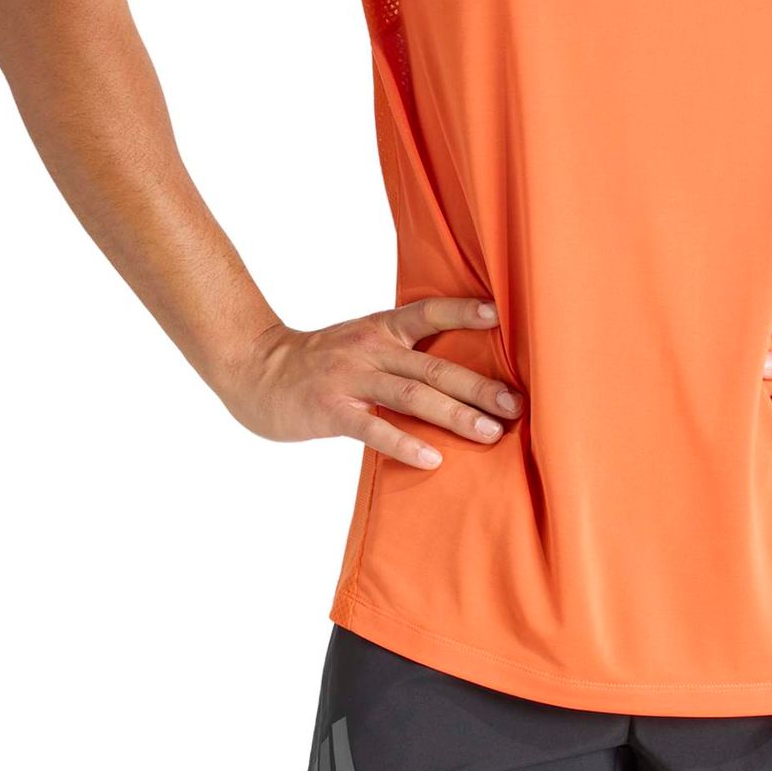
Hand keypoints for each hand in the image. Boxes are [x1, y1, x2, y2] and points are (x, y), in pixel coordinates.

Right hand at [220, 296, 522, 467]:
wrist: (256, 370)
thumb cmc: (321, 362)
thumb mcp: (362, 342)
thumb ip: (402, 351)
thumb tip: (460, 372)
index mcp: (382, 328)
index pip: (429, 312)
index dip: (463, 311)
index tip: (501, 316)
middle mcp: (370, 348)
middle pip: (433, 365)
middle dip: (478, 386)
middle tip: (515, 404)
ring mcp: (350, 379)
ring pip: (412, 395)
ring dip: (454, 415)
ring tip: (490, 433)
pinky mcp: (330, 410)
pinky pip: (373, 429)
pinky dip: (405, 443)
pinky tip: (433, 459)